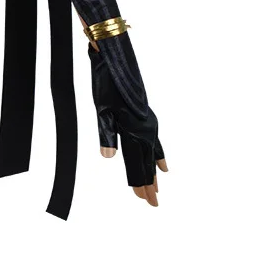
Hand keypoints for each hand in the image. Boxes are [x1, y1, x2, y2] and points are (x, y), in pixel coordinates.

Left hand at [89, 35, 166, 205]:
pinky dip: (159, 156)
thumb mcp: (102, 110)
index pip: (136, 164)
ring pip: (152, 155)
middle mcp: (144, 130)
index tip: (143, 200)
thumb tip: (108, 158)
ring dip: (153, 173)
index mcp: (132, 131)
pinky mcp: (147, 118)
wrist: (117, 61)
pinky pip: (156, 142)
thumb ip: (106, 135)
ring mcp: (148, 124)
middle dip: (148, 185)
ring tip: (157, 190)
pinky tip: (164, 167)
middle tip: (153, 205)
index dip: (138, 183)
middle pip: (146, 164)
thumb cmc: (106, 85)